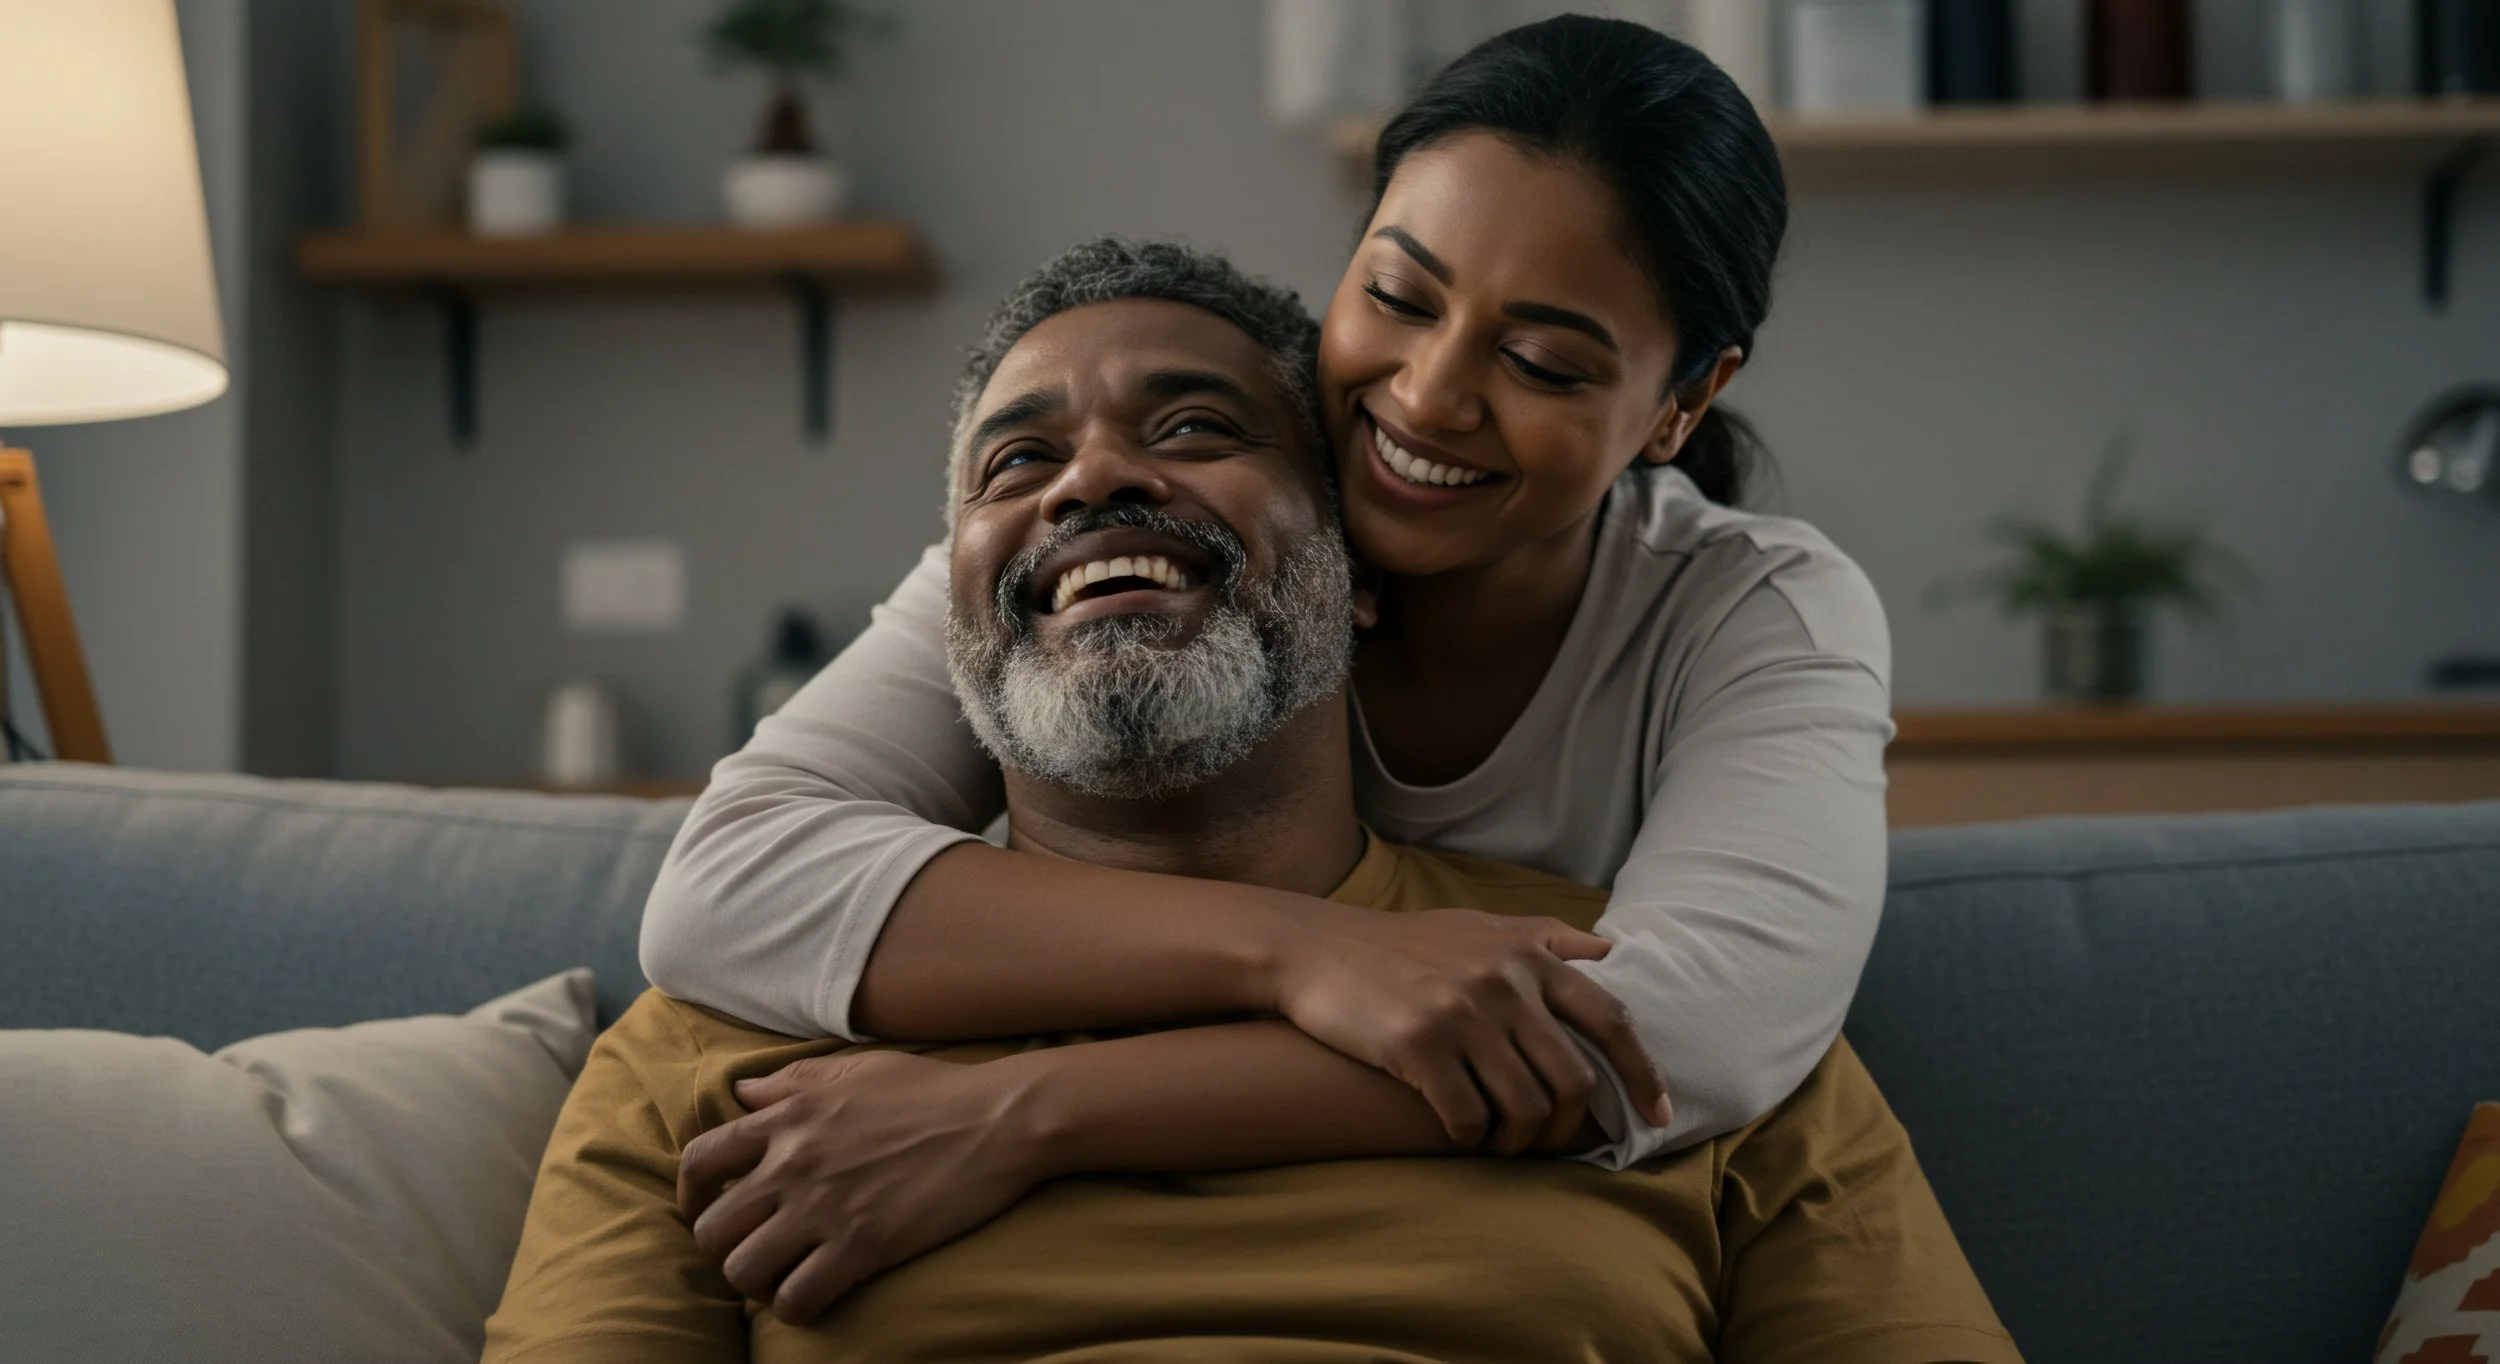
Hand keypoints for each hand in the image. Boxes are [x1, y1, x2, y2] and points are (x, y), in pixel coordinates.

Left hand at [677, 1049, 1046, 1323]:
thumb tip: (741, 1093)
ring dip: (755, 1280)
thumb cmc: (930, 1090)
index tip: (705, 1208)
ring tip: (780, 1274)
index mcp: (788, 1118)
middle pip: (712, 1228)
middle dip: (724, 1245)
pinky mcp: (862, 1247)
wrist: (995, 1120)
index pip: (700, 1160)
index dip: (690, 1194)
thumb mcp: (855, 1070)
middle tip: (752, 1247)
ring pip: (743, 1270)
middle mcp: (793, 1165)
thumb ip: (791, 1083)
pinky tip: (812, 1294)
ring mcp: (825, 1209)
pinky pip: (796, 1298)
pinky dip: (795, 1306)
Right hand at [1268, 906, 1668, 1153]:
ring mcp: (1462, 1014)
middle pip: (1573, 1079)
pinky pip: (1468, 1118)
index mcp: (1526, 956)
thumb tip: (1609, 951)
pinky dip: (1472, 1138)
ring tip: (1501, 1142)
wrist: (1314, 949)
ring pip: (1525, 1106)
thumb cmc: (1402, 945)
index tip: (1658, 1113)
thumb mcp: (1477, 925)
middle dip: (1567, 1126)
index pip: (1610, 1019)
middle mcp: (1503, 983)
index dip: (1643, 1072)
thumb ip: (1544, 937)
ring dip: (1519, 1140)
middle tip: (1546, 1141)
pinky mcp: (1419, 1046)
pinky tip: (1460, 1133)